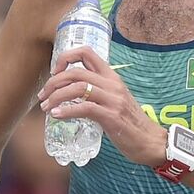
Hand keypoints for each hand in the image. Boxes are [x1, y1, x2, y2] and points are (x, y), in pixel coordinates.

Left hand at [39, 46, 166, 166]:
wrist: (150, 141)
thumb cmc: (130, 123)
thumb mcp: (115, 100)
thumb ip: (97, 92)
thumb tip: (71, 93)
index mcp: (112, 77)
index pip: (87, 52)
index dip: (66, 57)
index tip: (55, 72)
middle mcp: (112, 84)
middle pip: (76, 71)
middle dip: (54, 82)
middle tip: (43, 96)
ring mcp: (113, 99)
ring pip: (77, 88)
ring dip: (56, 97)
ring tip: (46, 107)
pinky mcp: (112, 116)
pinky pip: (84, 108)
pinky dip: (67, 111)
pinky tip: (57, 116)